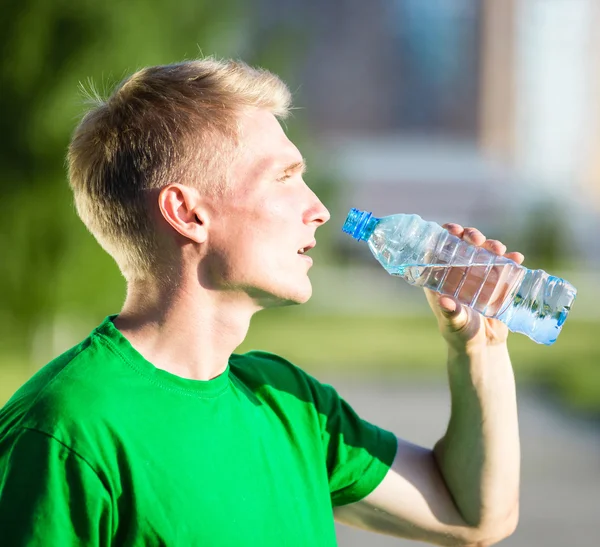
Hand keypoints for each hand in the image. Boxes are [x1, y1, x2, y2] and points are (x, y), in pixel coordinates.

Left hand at [424, 224, 524, 353]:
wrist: (483, 346)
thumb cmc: (460, 334)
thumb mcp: (454, 324)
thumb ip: (451, 313)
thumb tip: (444, 301)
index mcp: (441, 277)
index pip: (439, 248)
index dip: (444, 235)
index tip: (453, 231)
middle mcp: (458, 271)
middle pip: (463, 244)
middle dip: (471, 236)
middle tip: (478, 240)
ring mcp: (478, 274)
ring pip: (484, 250)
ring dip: (492, 245)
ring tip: (499, 249)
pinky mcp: (496, 280)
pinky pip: (504, 264)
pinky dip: (511, 259)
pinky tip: (517, 258)